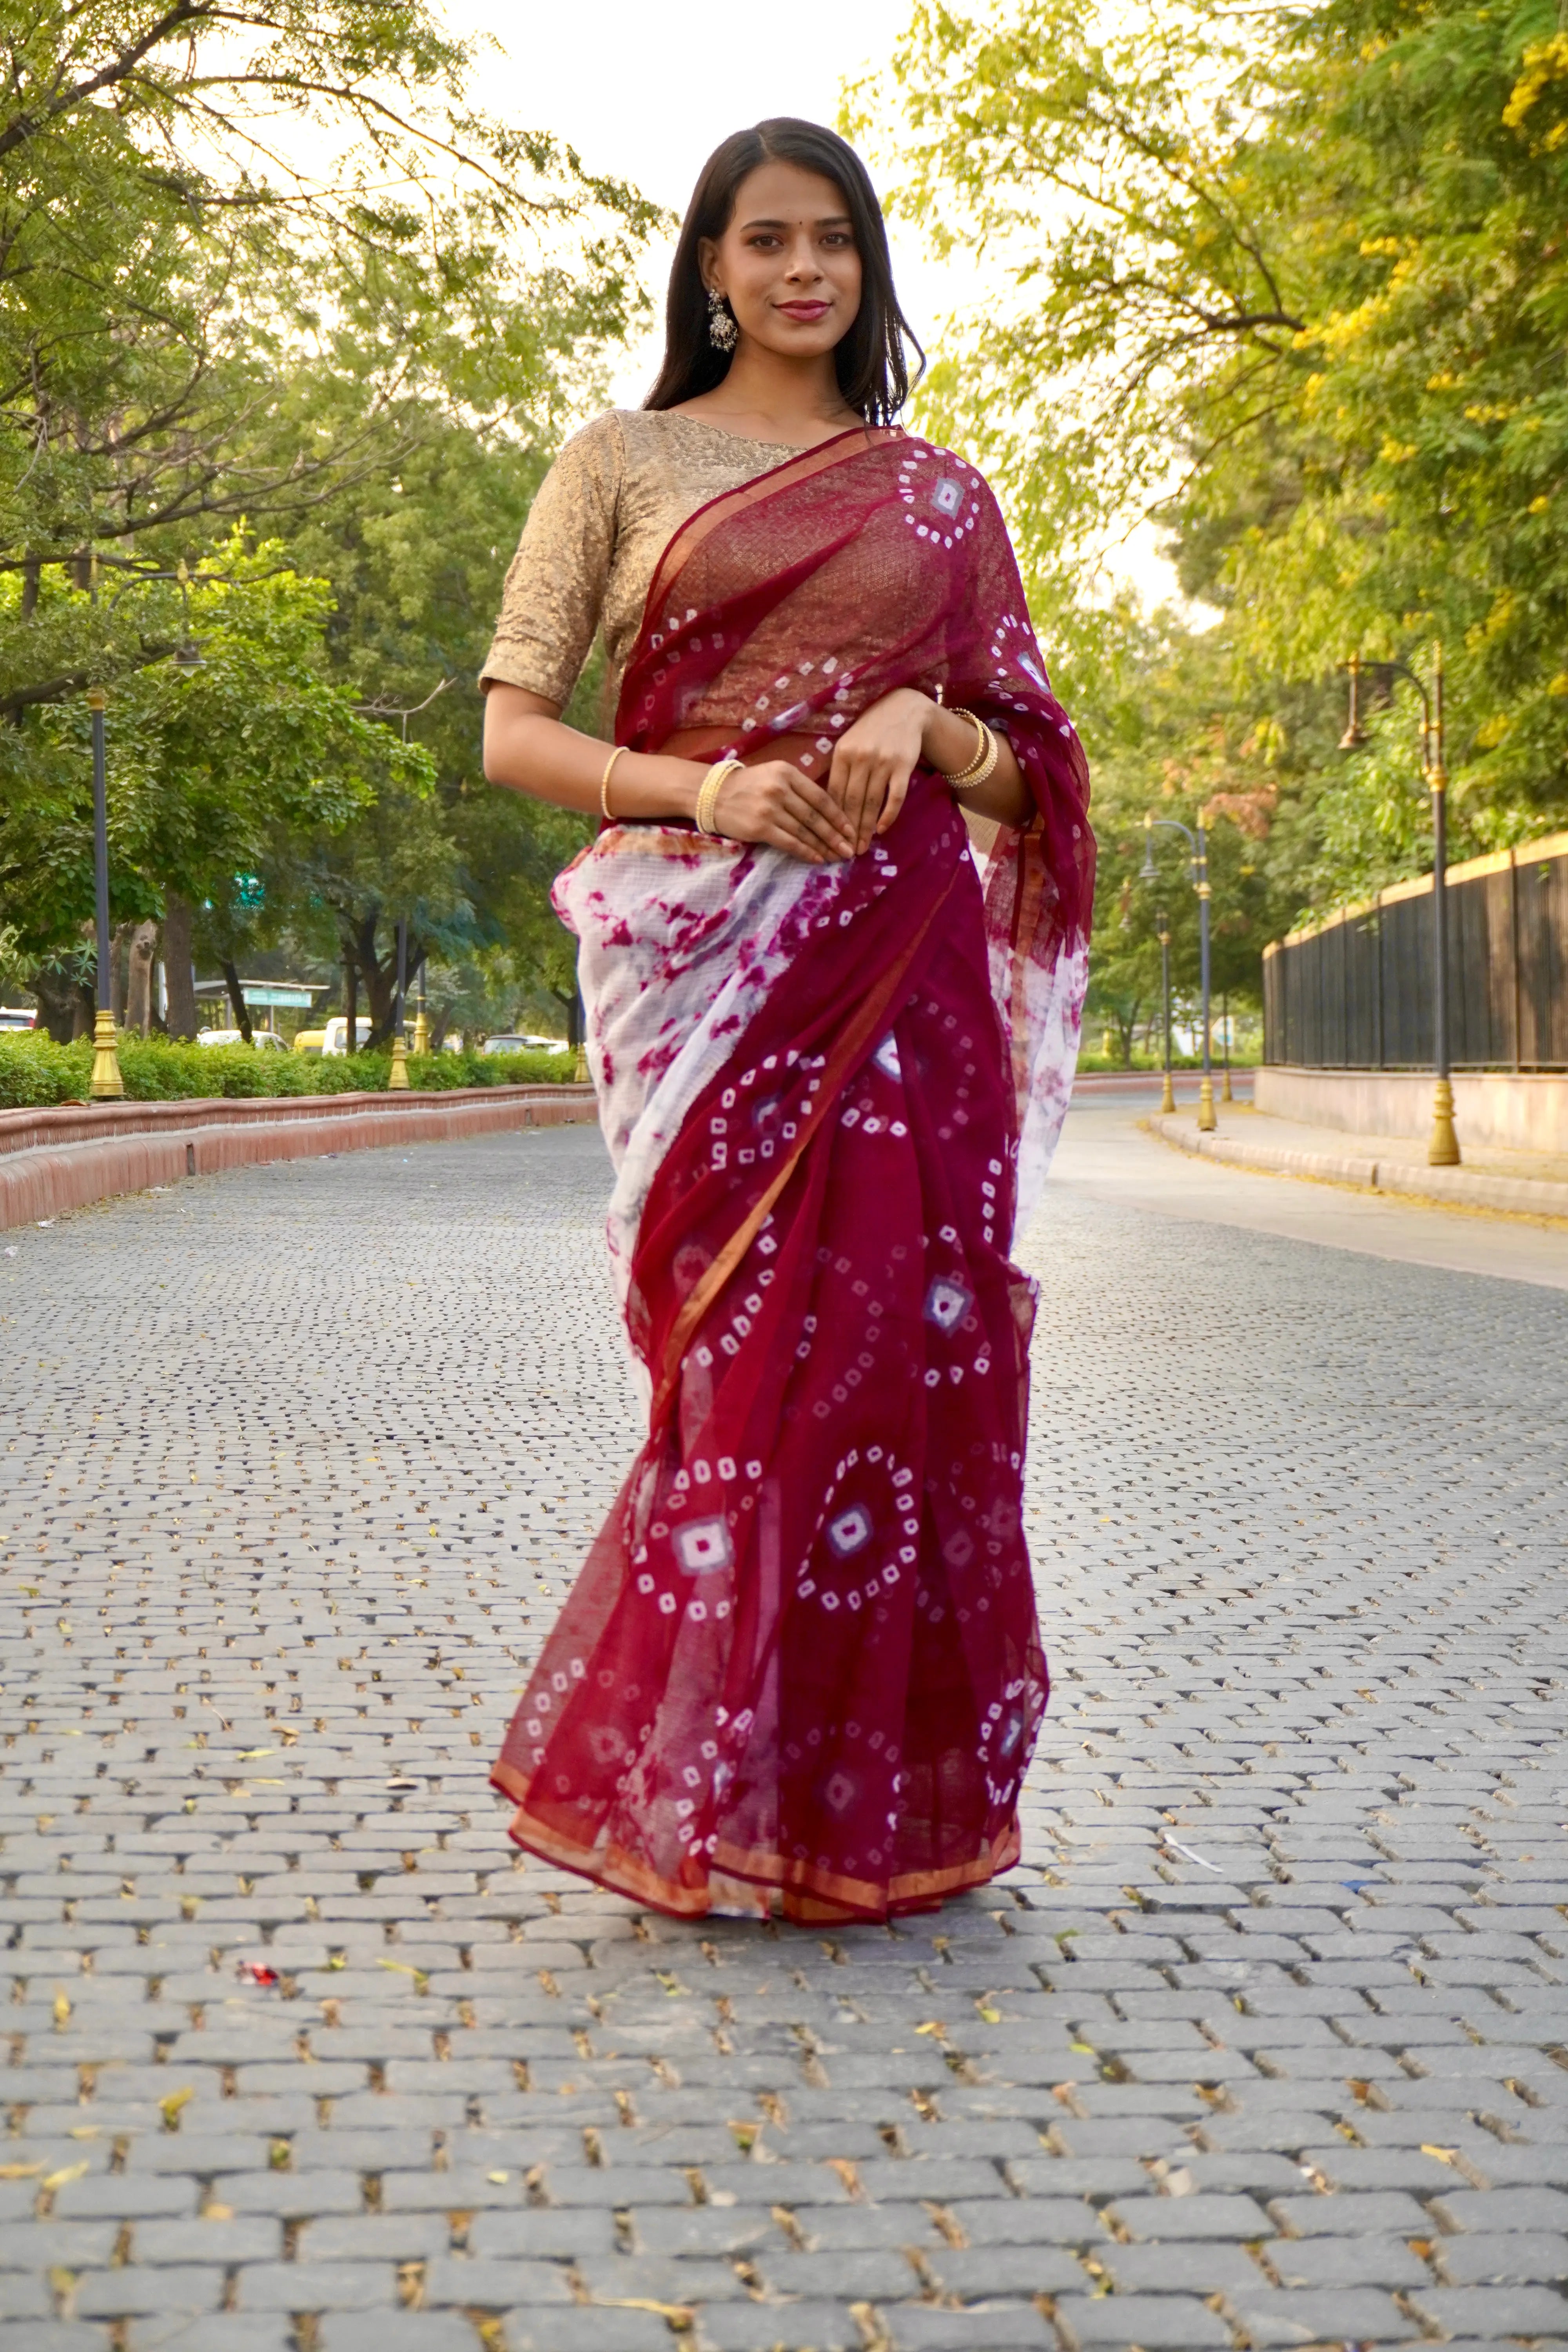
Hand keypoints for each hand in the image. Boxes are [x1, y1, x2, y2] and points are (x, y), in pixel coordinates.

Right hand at [711, 759, 856, 863]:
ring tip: (837, 857)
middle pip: (816, 817)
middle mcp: (780, 789)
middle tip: (850, 850)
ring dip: (823, 847)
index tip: (851, 830)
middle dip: (835, 836)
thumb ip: (799, 789)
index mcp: (787, 773)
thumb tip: (828, 813)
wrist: (713, 794)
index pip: (820, 797)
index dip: (838, 816)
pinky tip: (817, 859)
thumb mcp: (774, 776)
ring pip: (804, 831)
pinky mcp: (760, 827)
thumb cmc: (748, 786)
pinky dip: (806, 852)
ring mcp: (769, 809)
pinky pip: (789, 843)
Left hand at [826, 687, 930, 853]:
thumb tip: (827, 804)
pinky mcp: (903, 766)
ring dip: (866, 828)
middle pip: (851, 802)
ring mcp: (883, 762)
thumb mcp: (848, 743)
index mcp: (842, 753)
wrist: (904, 710)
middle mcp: (861, 758)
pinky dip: (888, 815)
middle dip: (848, 830)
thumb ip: (839, 769)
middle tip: (845, 852)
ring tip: (862, 847)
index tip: (829, 838)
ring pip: (871, 802)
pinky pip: (895, 797)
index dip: (831, 819)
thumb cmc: (871, 730)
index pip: (834, 793)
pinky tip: (882, 829)